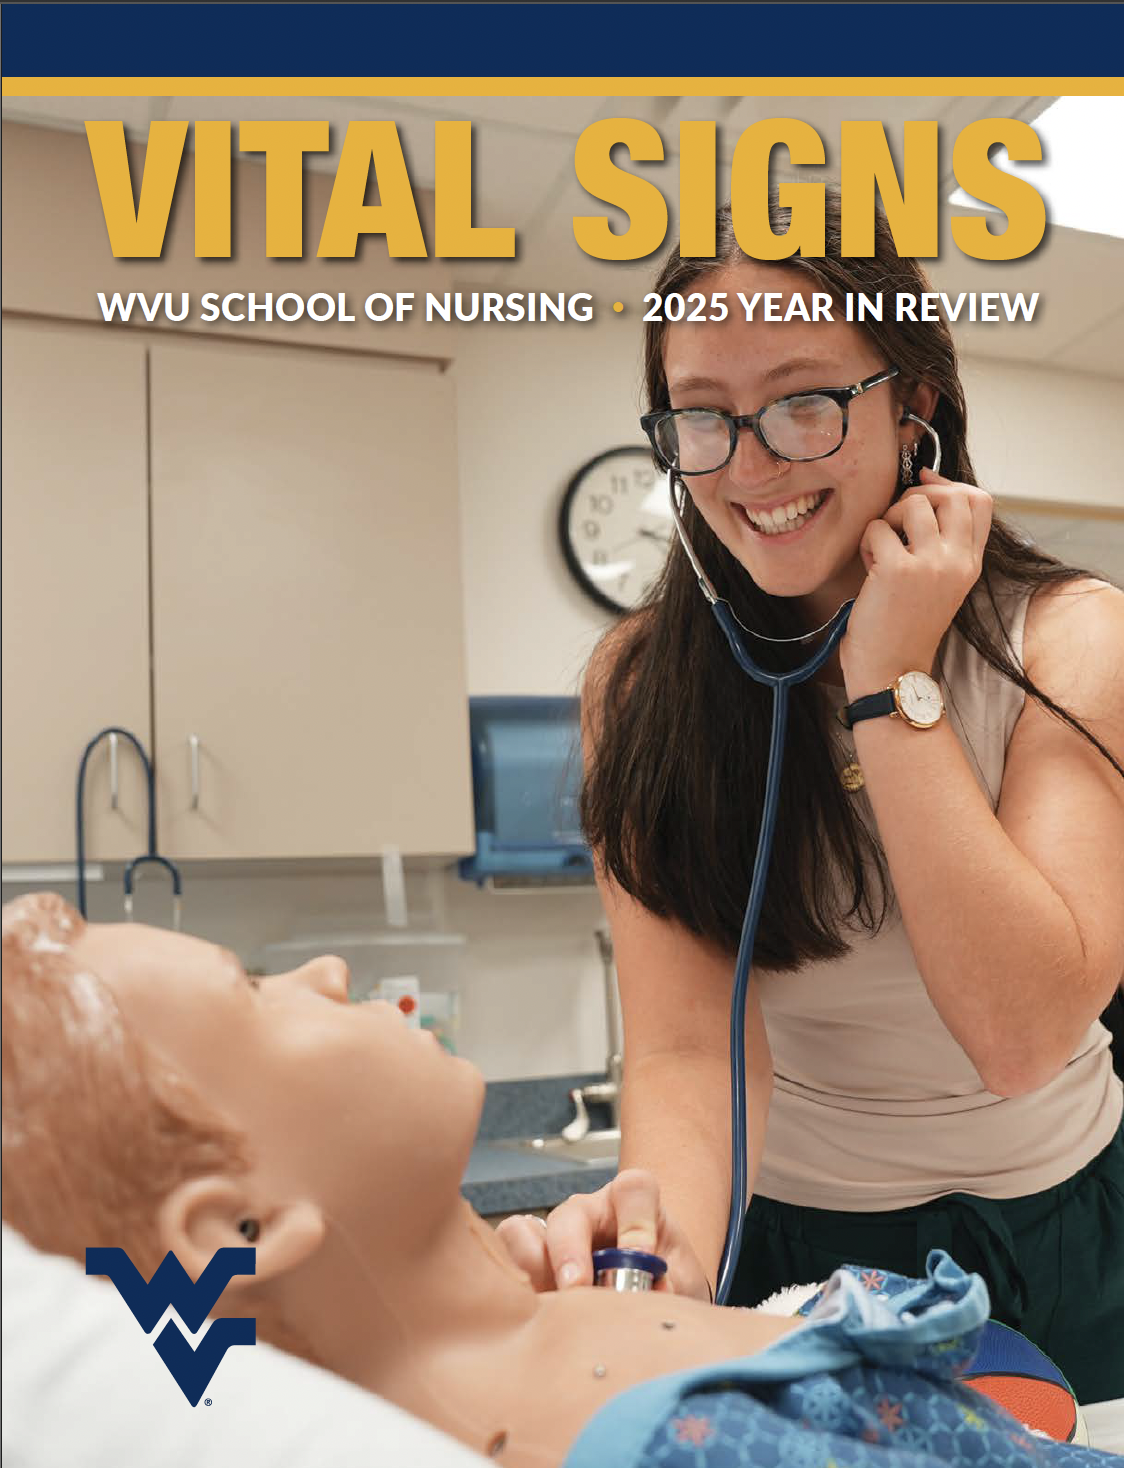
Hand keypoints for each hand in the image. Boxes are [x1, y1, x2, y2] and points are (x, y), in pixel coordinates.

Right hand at [494, 1168, 710, 1298]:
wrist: (656, 1301)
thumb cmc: (671, 1283)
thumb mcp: (684, 1284)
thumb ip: (674, 1286)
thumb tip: (652, 1292)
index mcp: (635, 1205)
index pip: (634, 1189)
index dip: (637, 1221)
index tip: (643, 1258)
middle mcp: (590, 1213)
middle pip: (569, 1213)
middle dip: (569, 1251)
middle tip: (578, 1290)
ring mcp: (556, 1238)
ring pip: (523, 1232)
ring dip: (534, 1269)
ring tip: (552, 1304)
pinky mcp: (530, 1265)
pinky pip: (505, 1263)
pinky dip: (516, 1288)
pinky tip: (538, 1314)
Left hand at [840, 468, 993, 694]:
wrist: (892, 672)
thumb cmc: (906, 628)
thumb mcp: (939, 584)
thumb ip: (941, 546)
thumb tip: (923, 493)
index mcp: (970, 565)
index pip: (981, 502)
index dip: (949, 485)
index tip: (923, 486)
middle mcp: (957, 562)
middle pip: (953, 494)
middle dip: (919, 494)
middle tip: (897, 521)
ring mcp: (931, 565)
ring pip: (913, 503)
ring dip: (889, 517)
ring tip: (882, 547)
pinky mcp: (898, 570)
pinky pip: (877, 528)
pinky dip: (867, 541)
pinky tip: (868, 567)